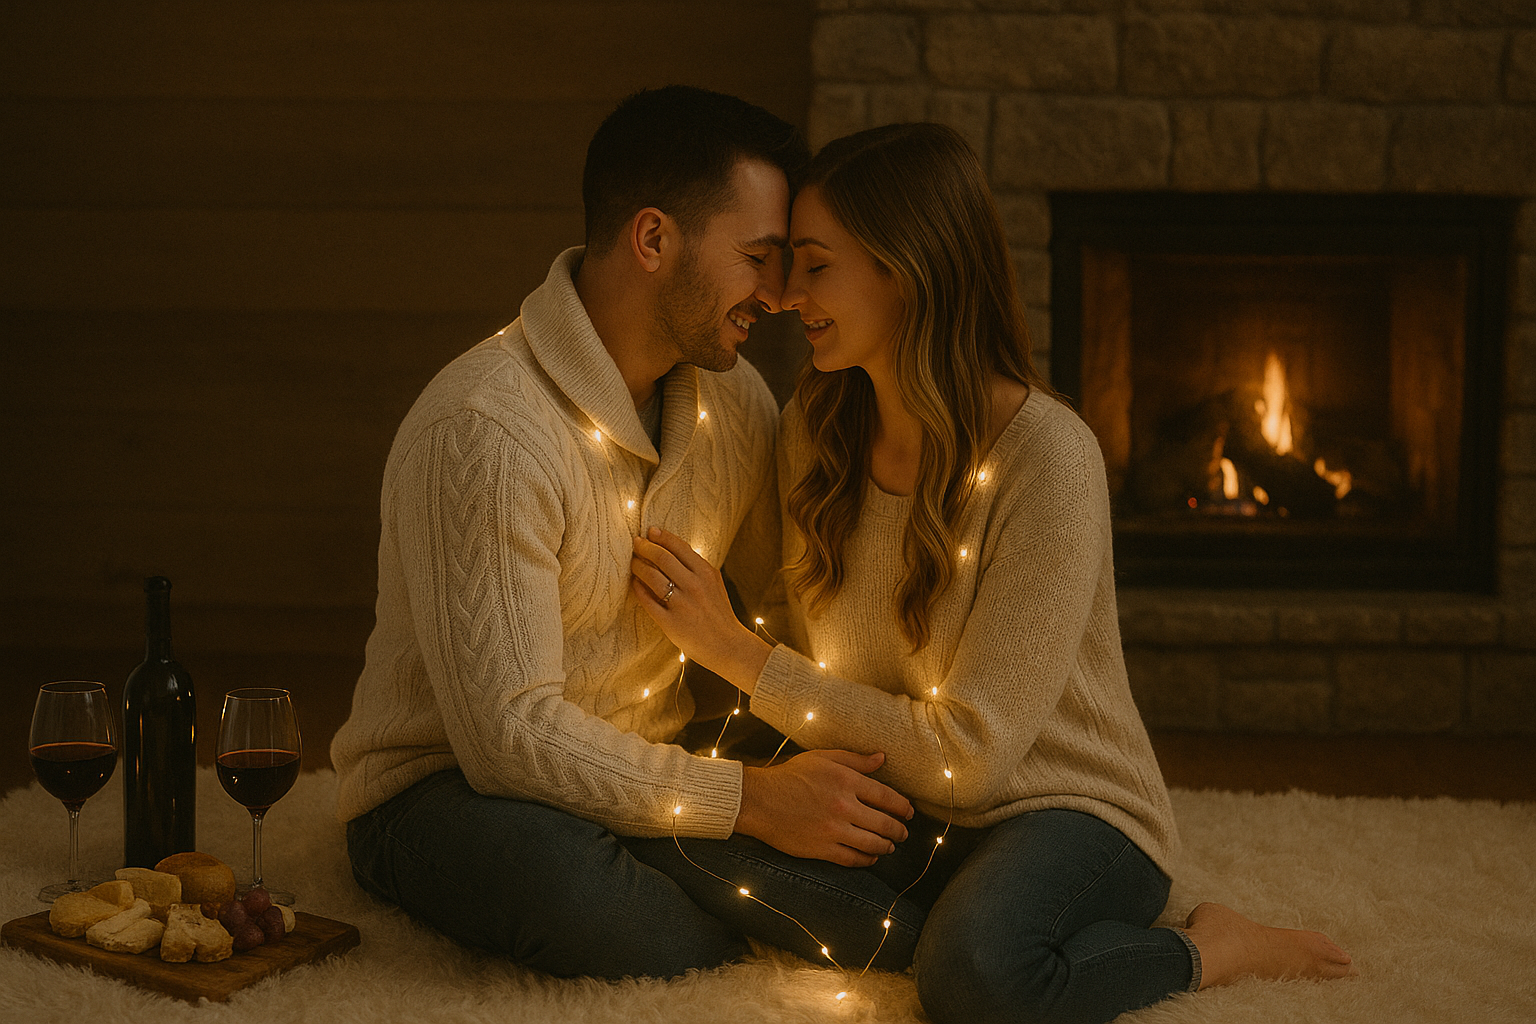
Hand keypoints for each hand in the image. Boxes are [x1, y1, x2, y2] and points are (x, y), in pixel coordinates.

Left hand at [632, 526, 770, 692]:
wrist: (727, 644)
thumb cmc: (718, 612)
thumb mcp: (714, 584)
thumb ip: (696, 567)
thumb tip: (671, 547)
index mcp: (706, 573)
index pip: (679, 547)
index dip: (661, 537)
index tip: (650, 531)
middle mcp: (694, 586)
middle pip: (662, 558)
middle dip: (645, 547)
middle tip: (636, 542)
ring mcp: (681, 605)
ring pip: (652, 577)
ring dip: (638, 566)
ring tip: (633, 562)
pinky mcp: (670, 622)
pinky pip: (648, 601)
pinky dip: (639, 588)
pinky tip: (636, 583)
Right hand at [735, 750, 914, 867]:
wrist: (759, 800)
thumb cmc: (790, 775)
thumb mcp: (823, 758)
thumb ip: (855, 759)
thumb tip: (882, 758)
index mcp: (846, 781)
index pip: (887, 797)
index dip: (903, 807)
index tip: (909, 812)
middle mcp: (844, 807)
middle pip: (884, 823)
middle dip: (899, 830)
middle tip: (904, 833)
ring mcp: (833, 830)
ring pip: (872, 843)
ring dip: (887, 846)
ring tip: (891, 846)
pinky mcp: (822, 849)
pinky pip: (852, 859)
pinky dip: (867, 859)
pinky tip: (871, 857)